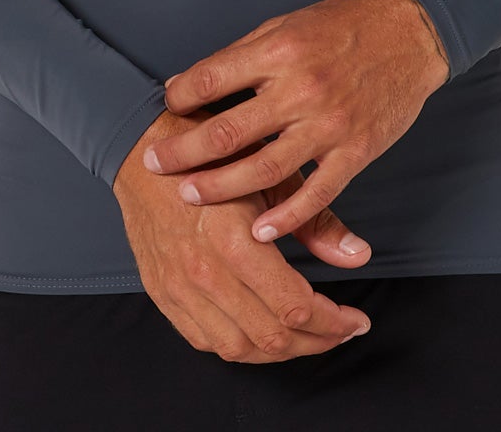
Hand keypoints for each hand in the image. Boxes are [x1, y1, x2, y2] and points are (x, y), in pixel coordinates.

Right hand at [114, 106, 373, 360]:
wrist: (142, 149)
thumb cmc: (212, 151)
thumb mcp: (271, 172)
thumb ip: (315, 220)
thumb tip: (358, 255)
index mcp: (233, 240)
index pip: (294, 306)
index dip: (334, 322)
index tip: (357, 320)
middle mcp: (203, 272)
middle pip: (271, 337)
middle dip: (316, 342)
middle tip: (341, 331)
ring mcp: (178, 288)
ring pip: (238, 349)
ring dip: (280, 351)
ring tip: (308, 337)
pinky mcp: (162, 293)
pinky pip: (204, 341)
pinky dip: (239, 347)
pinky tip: (262, 332)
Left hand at [141, 0, 450, 248]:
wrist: (411, 33)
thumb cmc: (345, 24)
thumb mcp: (289, 23)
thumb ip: (244, 55)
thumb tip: (192, 81)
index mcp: (280, 50)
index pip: (213, 78)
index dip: (180, 96)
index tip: (164, 108)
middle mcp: (301, 88)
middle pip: (228, 131)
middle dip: (185, 152)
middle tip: (155, 164)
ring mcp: (329, 124)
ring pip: (264, 168)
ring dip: (221, 188)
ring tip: (191, 195)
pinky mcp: (356, 151)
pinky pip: (316, 193)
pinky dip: (286, 217)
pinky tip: (260, 231)